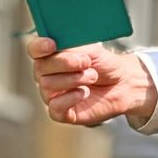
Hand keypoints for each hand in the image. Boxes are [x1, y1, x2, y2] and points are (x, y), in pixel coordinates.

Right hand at [26, 37, 157, 125]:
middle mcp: (46, 75)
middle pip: (40, 68)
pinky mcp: (61, 113)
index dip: (39, 47)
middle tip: (86, 62)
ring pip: (47, 85)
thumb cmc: (104, 65)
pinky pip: (55, 107)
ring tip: (92, 77)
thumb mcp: (91, 50)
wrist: (122, 84)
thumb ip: (72, 47)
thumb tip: (57, 46)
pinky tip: (84, 93)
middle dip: (65, 63)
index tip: (52, 44)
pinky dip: (70, 98)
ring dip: (74, 79)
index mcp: (50, 56)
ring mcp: (52, 95)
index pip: (34, 50)